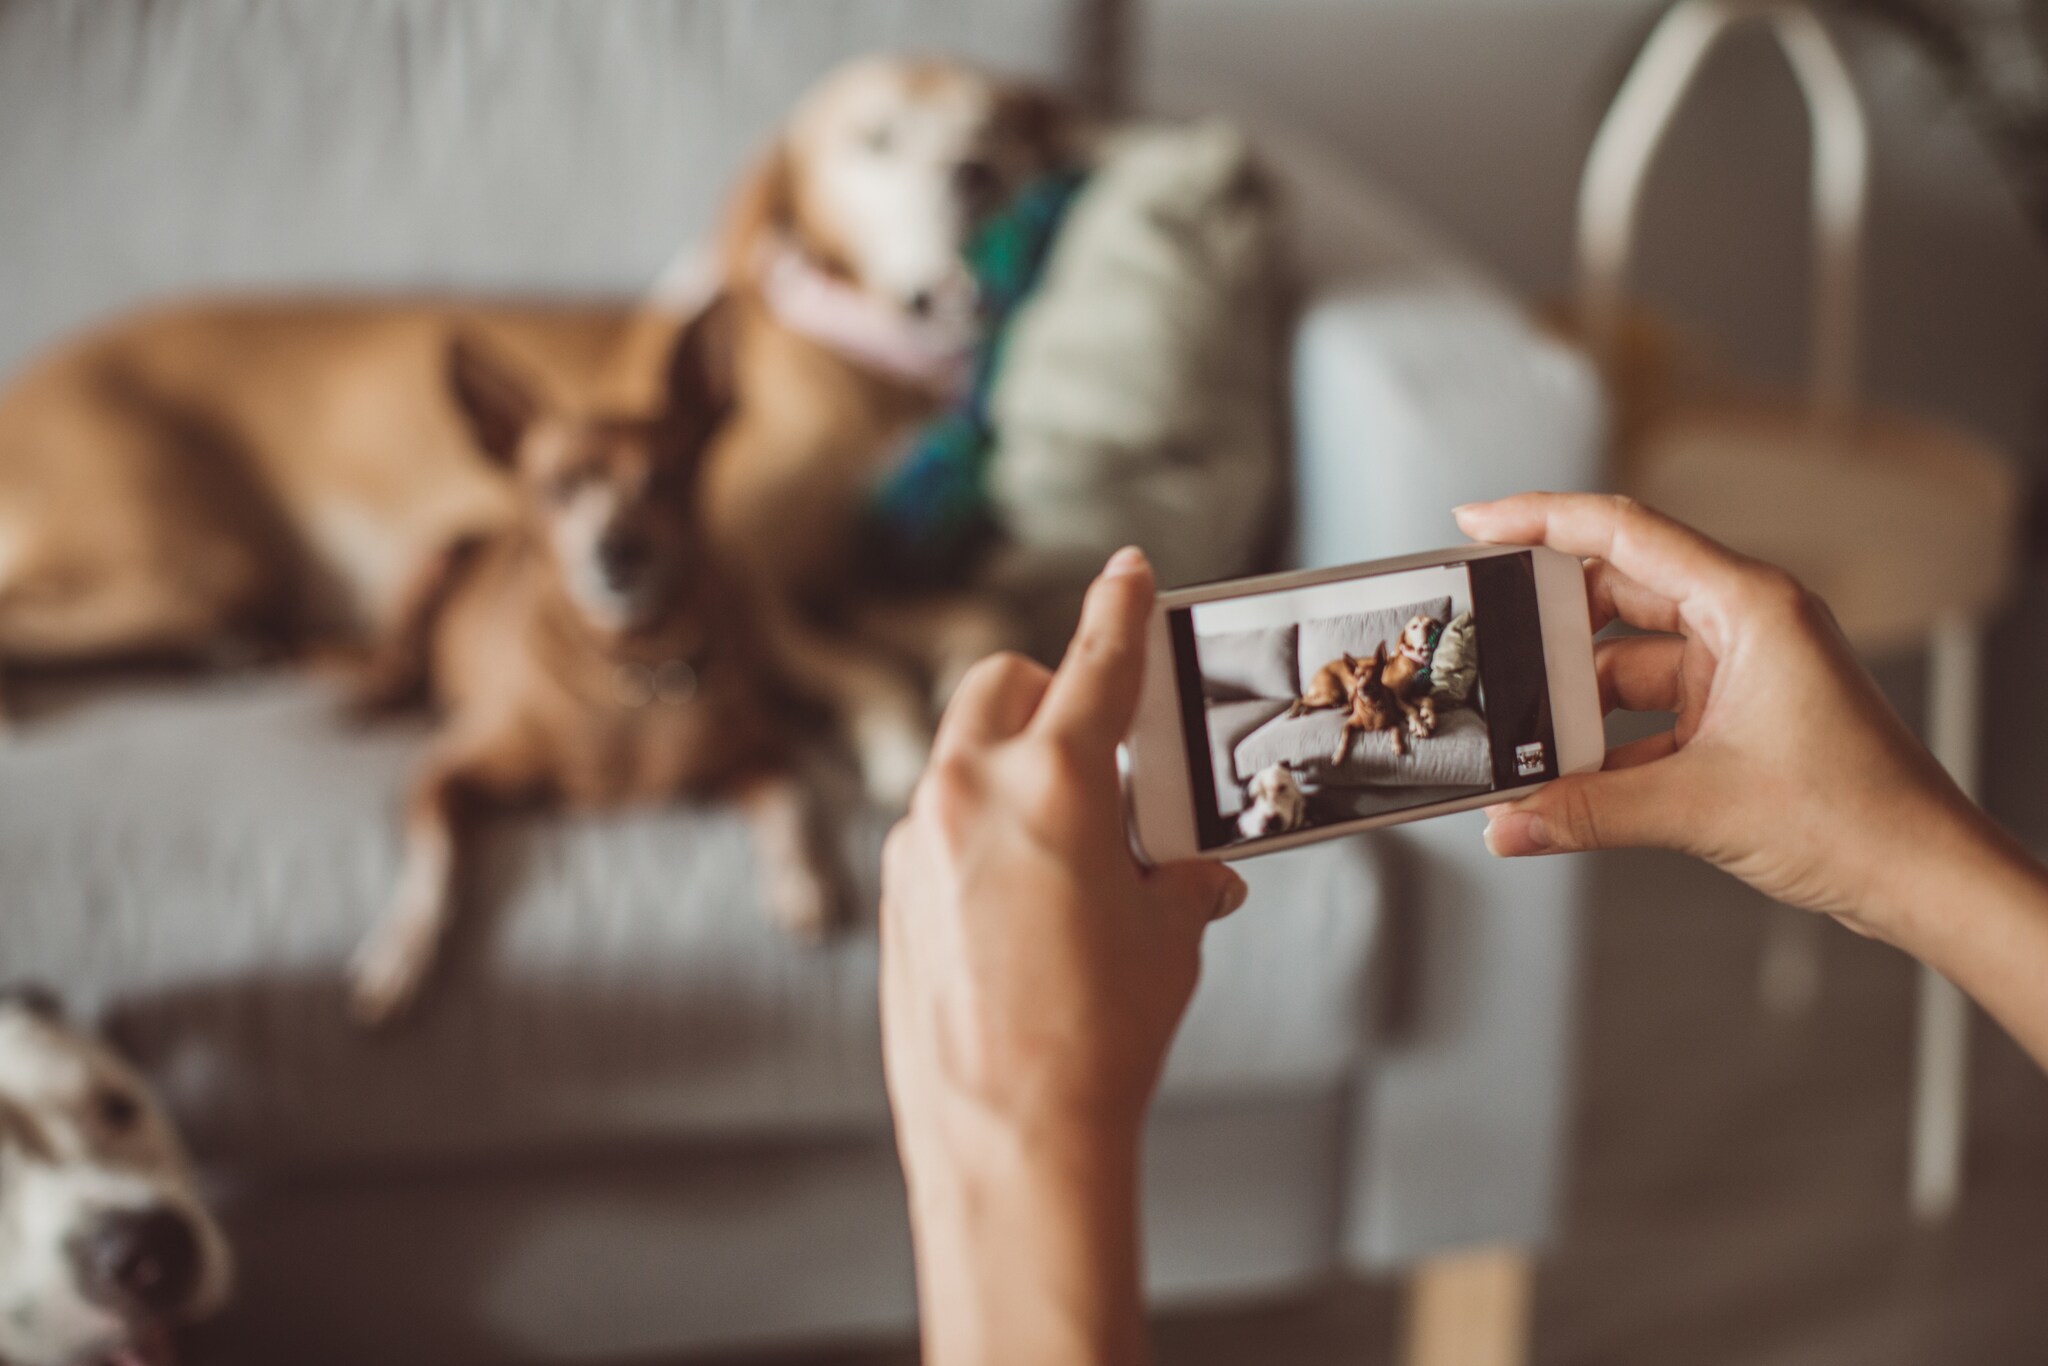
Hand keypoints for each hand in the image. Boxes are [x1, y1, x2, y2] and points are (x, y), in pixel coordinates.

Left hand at [879, 545, 1245, 1365]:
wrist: (1009, 1133)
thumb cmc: (1100, 1033)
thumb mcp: (1168, 937)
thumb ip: (1179, 879)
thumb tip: (1194, 876)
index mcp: (1055, 780)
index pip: (1096, 660)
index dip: (1120, 606)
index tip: (1128, 570)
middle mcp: (972, 789)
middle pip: (1003, 683)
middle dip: (1049, 690)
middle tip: (1100, 745)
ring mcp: (918, 837)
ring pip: (964, 756)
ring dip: (1014, 768)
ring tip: (1068, 849)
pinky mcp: (893, 889)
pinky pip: (939, 823)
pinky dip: (980, 829)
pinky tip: (1020, 902)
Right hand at [1458, 493, 1992, 941]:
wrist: (1925, 878)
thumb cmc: (1863, 816)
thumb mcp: (1701, 805)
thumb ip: (1589, 812)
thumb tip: (1509, 822)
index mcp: (1750, 605)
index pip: (1624, 532)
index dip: (1541, 520)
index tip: (1478, 522)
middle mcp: (1745, 625)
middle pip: (1617, 595)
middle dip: (1547, 626)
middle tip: (1484, 641)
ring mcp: (1740, 673)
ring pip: (1626, 663)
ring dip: (1574, 702)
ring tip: (1521, 735)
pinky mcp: (1735, 720)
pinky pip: (1646, 715)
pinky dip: (1605, 745)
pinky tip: (1565, 781)